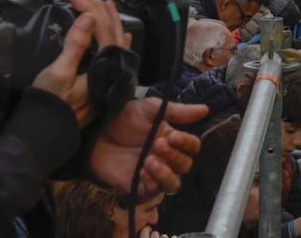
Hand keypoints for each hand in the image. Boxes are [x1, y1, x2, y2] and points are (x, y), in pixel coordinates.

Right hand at [31, 0, 129, 126]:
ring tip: (106, 5)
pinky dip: (115, 41)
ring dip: (110, 22)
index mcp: (105, 65)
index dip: (91, 9)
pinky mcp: (103, 83)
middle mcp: (114, 71)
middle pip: (112, 33)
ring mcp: (110, 78)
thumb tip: (89, 17)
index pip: (103, 29)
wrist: (44, 135)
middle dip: (100, 10)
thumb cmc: (50, 105)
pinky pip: (115, 56)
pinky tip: (120, 36)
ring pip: (116, 42)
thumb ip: (76, 45)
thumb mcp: (59, 73)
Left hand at [90, 98, 207, 195]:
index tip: (172, 135)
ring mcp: (153, 173)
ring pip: (174, 184)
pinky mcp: (137, 185)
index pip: (192, 147)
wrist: (95, 132)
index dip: (186, 143)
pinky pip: (153, 192)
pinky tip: (141, 170)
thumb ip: (177, 111)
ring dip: (166, 173)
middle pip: (185, 166)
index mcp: (172, 139)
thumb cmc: (123, 118)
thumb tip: (205, 109)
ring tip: (150, 161)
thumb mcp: (150, 109)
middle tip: (157, 144)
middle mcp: (166, 158)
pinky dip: (152, 182)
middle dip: (174, 156)